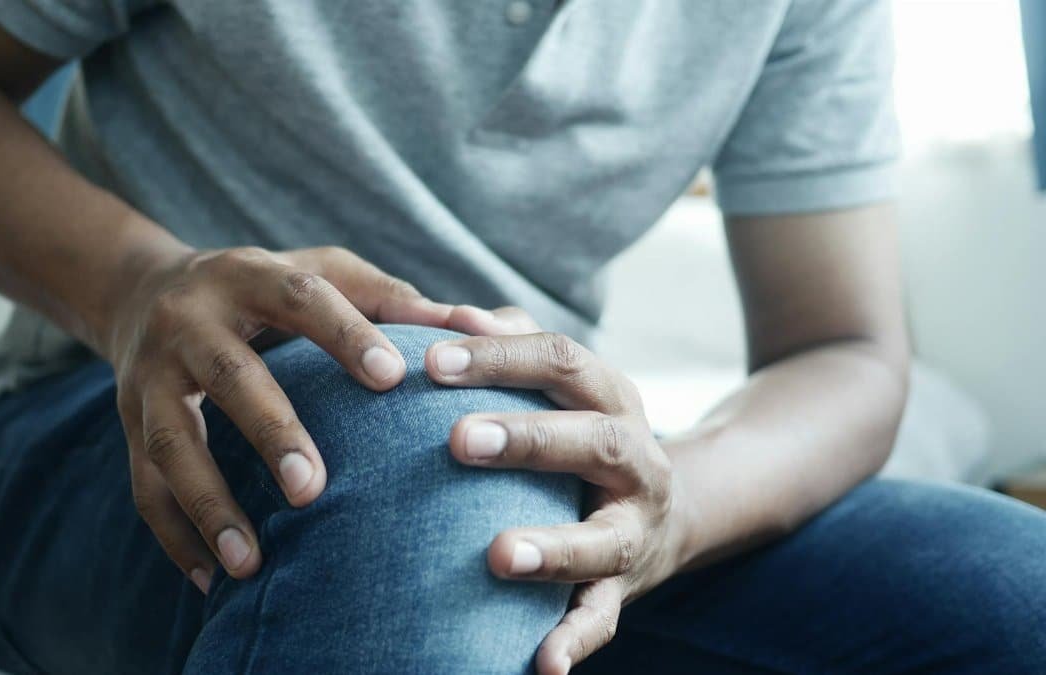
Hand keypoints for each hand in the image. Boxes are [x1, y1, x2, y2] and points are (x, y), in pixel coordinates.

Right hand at [105, 244, 453, 592]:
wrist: (143, 292)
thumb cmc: (264, 290)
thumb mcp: (320, 274)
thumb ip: (392, 299)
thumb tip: (480, 326)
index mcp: (249, 275)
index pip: (300, 297)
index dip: (345, 334)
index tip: (393, 378)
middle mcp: (191, 322)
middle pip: (229, 375)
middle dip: (271, 432)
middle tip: (314, 489)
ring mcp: (150, 376)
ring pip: (173, 442)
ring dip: (210, 504)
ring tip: (250, 562)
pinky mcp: (128, 423)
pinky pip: (143, 486)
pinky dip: (176, 536)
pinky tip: (212, 579)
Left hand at [425, 309, 690, 673]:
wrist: (672, 507)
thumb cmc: (582, 431)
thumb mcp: (564, 383)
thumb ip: (510, 344)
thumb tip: (451, 315)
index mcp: (611, 396)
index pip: (562, 360)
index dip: (500, 357)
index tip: (432, 361)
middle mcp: (635, 456)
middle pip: (592, 439)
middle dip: (527, 438)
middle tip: (457, 441)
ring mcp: (635, 527)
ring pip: (604, 537)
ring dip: (553, 547)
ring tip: (496, 556)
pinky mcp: (626, 586)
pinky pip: (604, 617)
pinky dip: (575, 641)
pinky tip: (541, 665)